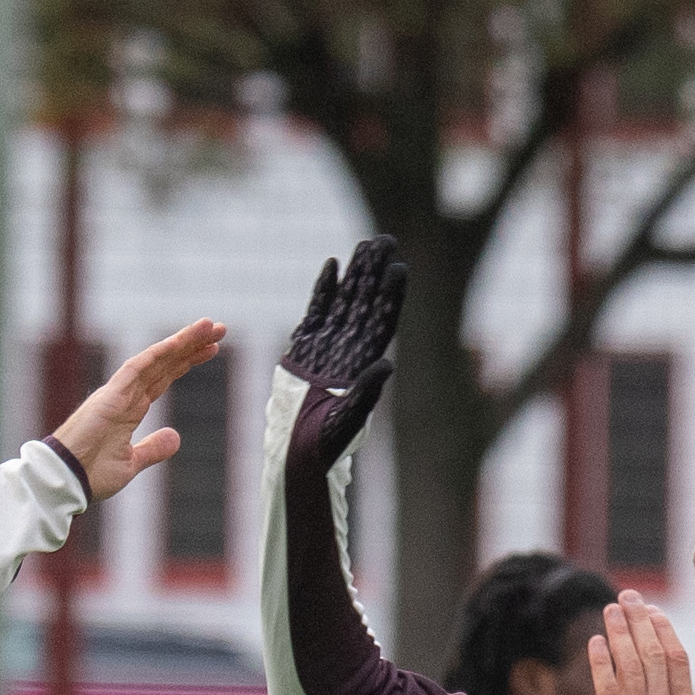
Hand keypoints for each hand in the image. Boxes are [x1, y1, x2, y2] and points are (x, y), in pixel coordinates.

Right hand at [51, 319, 234, 504]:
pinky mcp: (110, 396)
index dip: (186, 361)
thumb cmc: (90, 475)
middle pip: (164, 363)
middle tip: (220, 328)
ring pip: (155, 359)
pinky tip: (179, 342)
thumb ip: (153, 449)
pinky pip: (137, 368)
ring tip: (210, 326)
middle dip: (191, 345)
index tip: (211, 349)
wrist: (66, 481)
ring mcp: (117, 392)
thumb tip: (175, 437)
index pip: (163, 377)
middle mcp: (125, 394)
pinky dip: (159, 353)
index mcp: (129, 408)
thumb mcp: (131, 463)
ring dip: (182, 341)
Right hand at [280, 239, 406, 481]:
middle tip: (386, 240)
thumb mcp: (348, 422)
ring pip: (344, 302)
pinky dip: (324, 289)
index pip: (381, 323)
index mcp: (363, 365)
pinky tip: (333, 265)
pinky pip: (316, 312)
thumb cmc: (323, 446)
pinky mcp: (304, 348)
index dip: (390, 296)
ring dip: (355, 274)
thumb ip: (367, 393)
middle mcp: (349, 351)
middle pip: (365, 303)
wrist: (296, 455)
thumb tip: (387, 364)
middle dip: (375, 273)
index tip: (399, 269)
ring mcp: (326, 347)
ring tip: (366, 244)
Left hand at [582, 596, 694, 694]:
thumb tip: (660, 656)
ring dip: (621, 633)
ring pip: (631, 666)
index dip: (664, 630)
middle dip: (640, 622)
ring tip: (611, 609)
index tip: (652, 609)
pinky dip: (601, 663)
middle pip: (653, 655)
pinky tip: (596, 641)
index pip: (677, 658)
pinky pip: (608, 690)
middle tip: (628, 597)